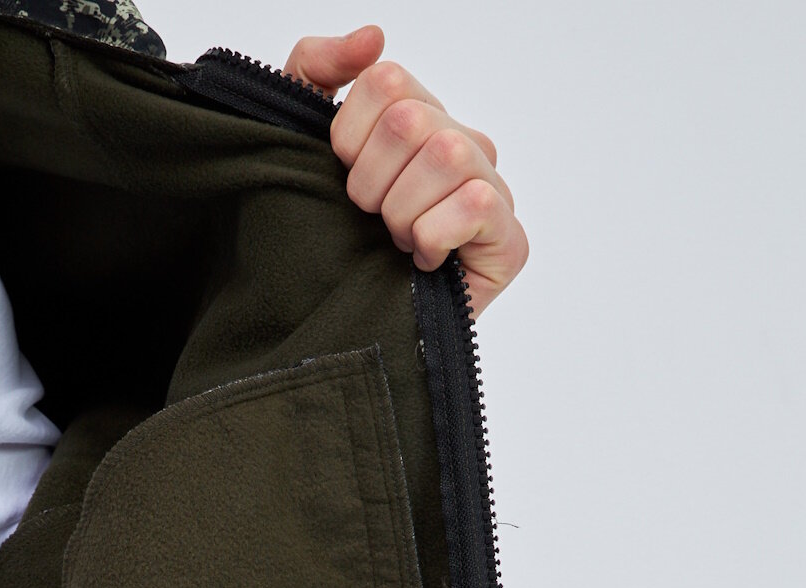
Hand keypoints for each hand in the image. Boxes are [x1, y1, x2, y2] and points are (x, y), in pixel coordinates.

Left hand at [282, 25, 528, 317]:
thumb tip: (372, 37)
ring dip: (402, 211)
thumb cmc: (326, 242)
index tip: (344, 182)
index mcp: (419, 119)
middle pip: (412, 119)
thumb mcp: (297, 143)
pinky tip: (423, 262)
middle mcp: (460, 146)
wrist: (340, 333)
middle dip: (372, 183)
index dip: (349, 138)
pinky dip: (433, 235)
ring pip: (445, 154)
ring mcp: (490, 191)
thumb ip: (314, 69)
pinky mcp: (509, 241)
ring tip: (396, 244)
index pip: (386, 82)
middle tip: (371, 222)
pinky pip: (475, 203)